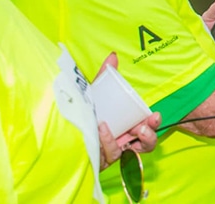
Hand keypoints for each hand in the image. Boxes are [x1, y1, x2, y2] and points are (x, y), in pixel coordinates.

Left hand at [94, 52, 161, 168]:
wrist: (60, 131)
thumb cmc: (83, 113)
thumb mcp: (95, 94)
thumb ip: (104, 76)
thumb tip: (112, 55)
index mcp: (126, 125)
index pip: (147, 127)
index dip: (154, 123)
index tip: (154, 115)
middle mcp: (123, 141)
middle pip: (145, 144)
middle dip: (150, 136)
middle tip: (145, 127)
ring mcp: (112, 152)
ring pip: (131, 153)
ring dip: (136, 142)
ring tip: (132, 132)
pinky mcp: (101, 160)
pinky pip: (109, 153)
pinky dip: (108, 140)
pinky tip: (103, 129)